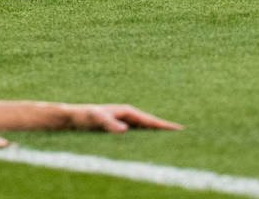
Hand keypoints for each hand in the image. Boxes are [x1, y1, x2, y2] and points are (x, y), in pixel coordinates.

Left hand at [65, 103, 182, 133]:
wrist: (72, 117)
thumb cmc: (83, 117)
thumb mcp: (95, 119)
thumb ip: (109, 124)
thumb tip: (124, 130)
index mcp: (127, 112)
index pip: (150, 121)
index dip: (165, 126)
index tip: (180, 130)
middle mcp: (128, 116)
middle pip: (152, 125)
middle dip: (167, 130)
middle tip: (186, 136)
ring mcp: (125, 122)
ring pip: (147, 130)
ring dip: (159, 135)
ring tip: (174, 142)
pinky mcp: (120, 129)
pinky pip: (139, 135)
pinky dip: (148, 139)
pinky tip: (153, 147)